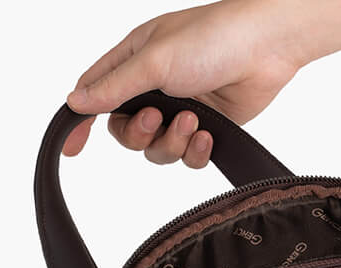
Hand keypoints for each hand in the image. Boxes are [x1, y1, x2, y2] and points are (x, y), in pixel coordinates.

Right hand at [61, 0, 340, 164]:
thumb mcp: (154, 61)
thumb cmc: (213, 38)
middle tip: (156, 118)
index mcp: (132, 61)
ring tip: (193, 121)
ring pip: (158, 150)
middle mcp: (154, 86)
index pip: (94, 95)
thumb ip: (114, 87)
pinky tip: (208, 135)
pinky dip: (196, 151)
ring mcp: (181, 109)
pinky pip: (189, 156)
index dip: (81, 122)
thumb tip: (75, 102)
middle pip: (126, 132)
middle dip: (139, 134)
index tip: (72, 148)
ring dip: (172, 142)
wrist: (268, 47)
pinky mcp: (208, 128)